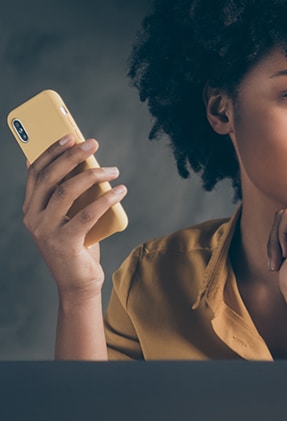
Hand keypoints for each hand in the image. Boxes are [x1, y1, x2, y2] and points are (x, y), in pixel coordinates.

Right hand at [22, 134, 126, 301]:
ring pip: (67, 191)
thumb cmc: (78, 247)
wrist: (78, 284)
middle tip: (93, 144)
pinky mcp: (65, 243)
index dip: (51, 151)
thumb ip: (70, 198)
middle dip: (72, 156)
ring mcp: (47, 231)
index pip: (36, 173)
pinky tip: (120, 191)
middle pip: (51, 177)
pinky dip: (106, 198)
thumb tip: (86, 167)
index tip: (69, 136)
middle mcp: (34, 218)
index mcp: (31, 209)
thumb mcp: (69, 219)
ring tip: (114, 170)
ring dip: (93, 175)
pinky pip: (87, 214)